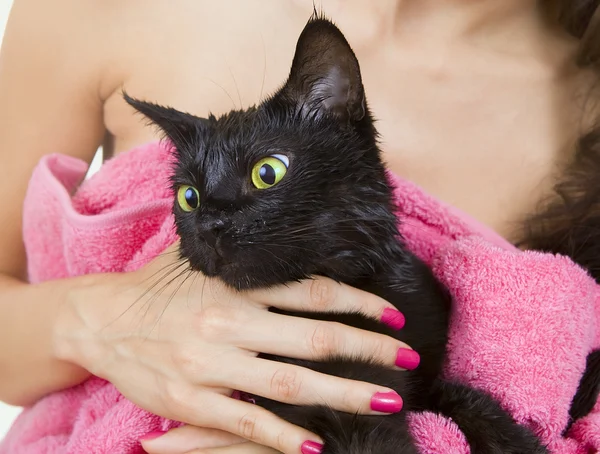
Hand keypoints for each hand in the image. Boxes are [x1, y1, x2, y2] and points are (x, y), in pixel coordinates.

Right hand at [54, 243, 411, 453]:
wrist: (99, 321)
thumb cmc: (157, 287)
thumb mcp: (200, 259)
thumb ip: (246, 256)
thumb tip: (297, 245)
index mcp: (235, 285)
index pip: (313, 292)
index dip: (360, 303)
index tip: (392, 315)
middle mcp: (228, 322)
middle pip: (315, 338)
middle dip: (369, 350)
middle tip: (408, 360)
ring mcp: (210, 365)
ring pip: (291, 384)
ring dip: (344, 395)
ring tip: (385, 402)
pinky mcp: (191, 402)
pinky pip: (247, 422)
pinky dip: (283, 436)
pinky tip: (315, 445)